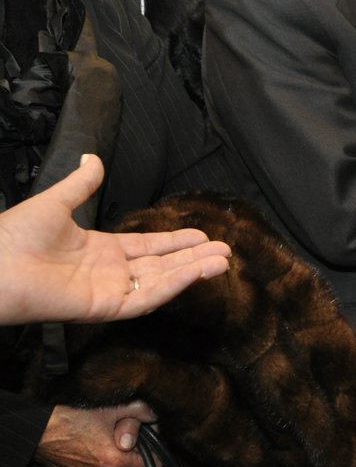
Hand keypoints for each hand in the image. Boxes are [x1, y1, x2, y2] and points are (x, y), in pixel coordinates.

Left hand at [0, 155, 231, 323]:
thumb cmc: (14, 237)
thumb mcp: (56, 203)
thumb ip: (81, 185)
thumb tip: (93, 159)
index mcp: (98, 251)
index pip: (147, 248)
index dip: (175, 241)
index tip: (202, 234)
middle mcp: (108, 274)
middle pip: (162, 266)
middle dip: (194, 258)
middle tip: (224, 250)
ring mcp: (109, 292)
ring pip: (161, 283)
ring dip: (192, 271)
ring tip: (222, 260)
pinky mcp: (105, 307)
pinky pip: (146, 298)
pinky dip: (174, 285)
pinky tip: (195, 271)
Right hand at [35, 401, 157, 466]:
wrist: (40, 433)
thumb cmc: (71, 422)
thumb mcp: (110, 411)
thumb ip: (137, 412)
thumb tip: (152, 416)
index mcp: (115, 461)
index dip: (155, 454)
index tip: (151, 443)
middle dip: (135, 453)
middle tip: (126, 436)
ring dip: (118, 458)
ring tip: (108, 440)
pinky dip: (103, 464)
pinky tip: (95, 447)